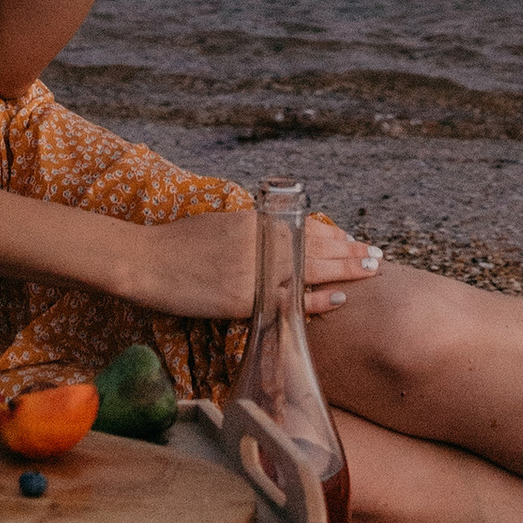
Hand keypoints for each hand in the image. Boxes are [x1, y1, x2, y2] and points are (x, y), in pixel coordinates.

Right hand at [129, 204, 385, 319]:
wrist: (145, 261)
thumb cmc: (178, 243)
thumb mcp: (220, 225)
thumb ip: (251, 232)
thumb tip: (275, 237)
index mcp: (254, 223)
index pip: (305, 227)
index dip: (334, 235)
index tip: (353, 240)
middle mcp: (259, 243)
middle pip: (315, 246)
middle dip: (349, 251)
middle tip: (377, 256)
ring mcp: (253, 272)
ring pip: (309, 269)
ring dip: (343, 270)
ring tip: (370, 271)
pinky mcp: (242, 299)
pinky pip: (286, 299)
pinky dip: (314, 299)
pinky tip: (336, 298)